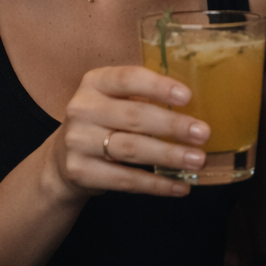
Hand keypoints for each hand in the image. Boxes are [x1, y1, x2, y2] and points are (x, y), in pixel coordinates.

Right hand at [49, 66, 210, 198]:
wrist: (62, 159)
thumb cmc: (103, 123)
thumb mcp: (113, 100)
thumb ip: (143, 96)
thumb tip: (197, 105)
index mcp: (95, 83)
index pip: (128, 79)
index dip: (158, 86)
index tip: (187, 96)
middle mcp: (82, 109)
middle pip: (134, 117)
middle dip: (172, 126)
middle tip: (203, 133)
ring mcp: (78, 142)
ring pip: (131, 149)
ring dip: (169, 156)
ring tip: (197, 160)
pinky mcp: (81, 172)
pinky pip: (125, 180)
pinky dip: (157, 184)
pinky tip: (180, 185)